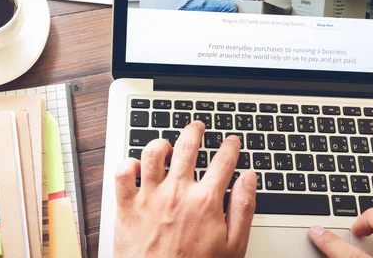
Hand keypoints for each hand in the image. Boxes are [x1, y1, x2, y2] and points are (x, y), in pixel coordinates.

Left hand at [114, 121, 257, 257]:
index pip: (223, 160)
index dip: (230, 146)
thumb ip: (243, 208)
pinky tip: (136, 166)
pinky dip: (127, 165)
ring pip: (153, 153)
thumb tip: (249, 179)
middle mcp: (178, 192)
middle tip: (198, 126)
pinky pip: (122, 174)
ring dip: (161, 143)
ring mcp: (150, 197)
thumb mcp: (234, 246)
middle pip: (188, 146)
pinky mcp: (128, 207)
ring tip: (166, 143)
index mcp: (206, 200)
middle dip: (195, 130)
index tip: (232, 142)